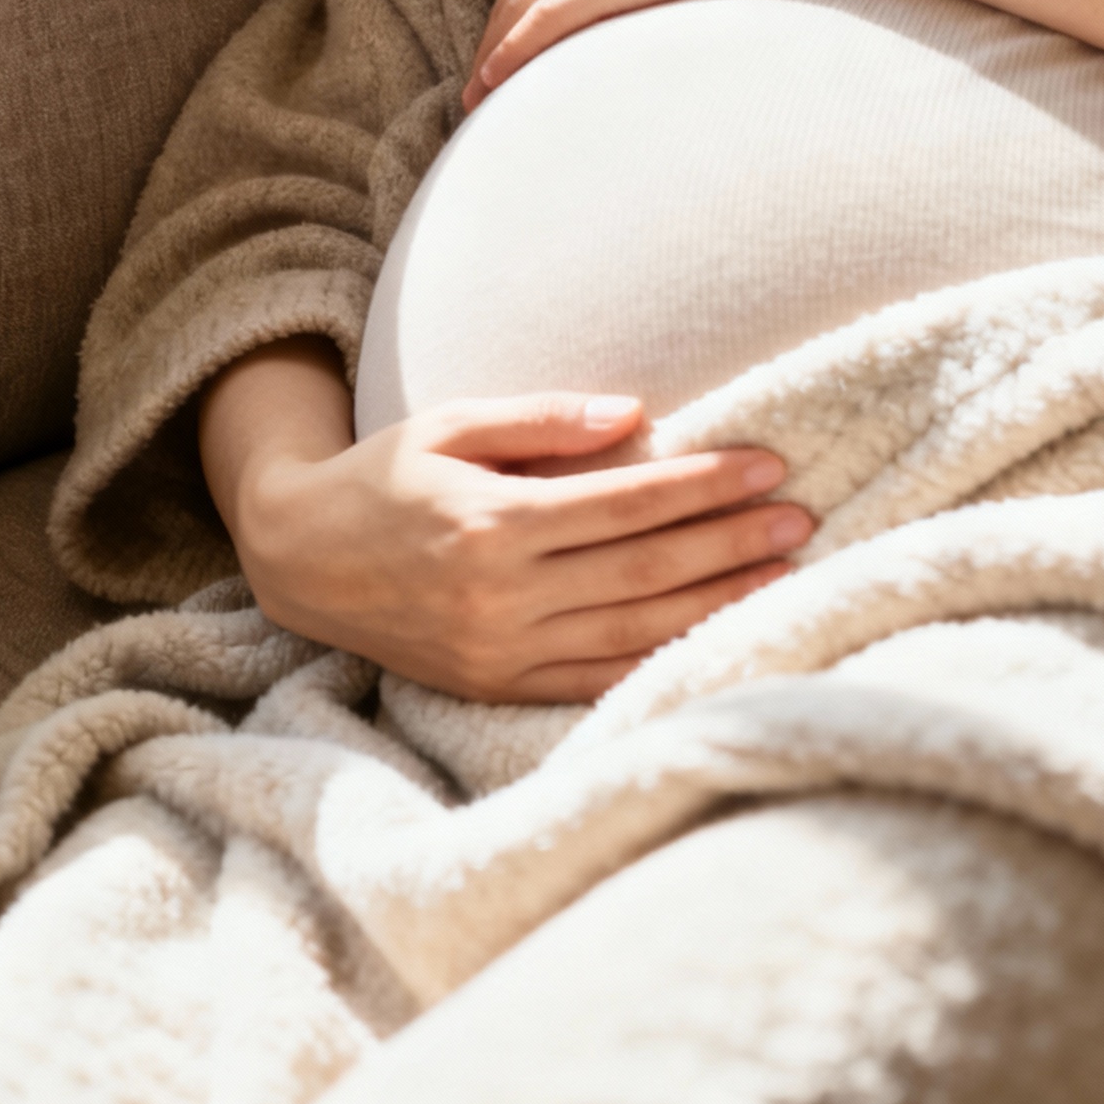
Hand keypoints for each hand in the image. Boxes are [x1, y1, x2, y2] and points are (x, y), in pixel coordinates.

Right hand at [215, 363, 812, 702]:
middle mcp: (501, 597)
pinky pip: (598, 681)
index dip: (704, 486)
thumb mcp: (452, 423)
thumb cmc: (386, 476)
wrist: (302, 561)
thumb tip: (635, 414)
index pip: (627, 505)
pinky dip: (663, 661)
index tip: (768, 465)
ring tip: (782, 575)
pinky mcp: (499, 688)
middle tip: (801, 518)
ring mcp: (502, 652)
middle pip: (645, 570)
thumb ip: (543, 420)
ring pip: (634, 631)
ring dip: (717, 603)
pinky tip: (719, 639)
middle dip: (731, 542)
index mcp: (491, 523)